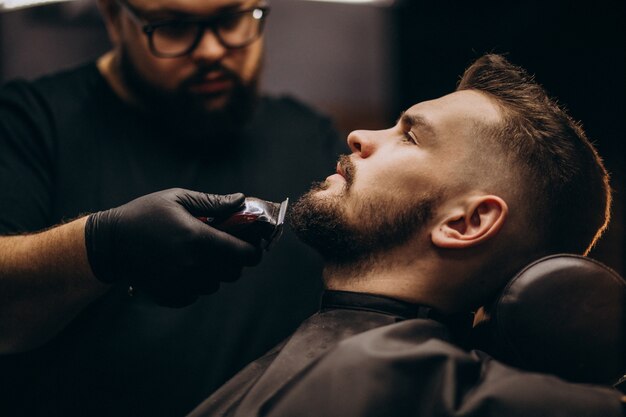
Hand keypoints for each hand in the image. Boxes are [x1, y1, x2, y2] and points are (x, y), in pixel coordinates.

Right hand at [84, 188, 261, 306]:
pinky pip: (196, 295)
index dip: (253, 251)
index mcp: (198, 238)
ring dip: (214, 273)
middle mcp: (192, 264)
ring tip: (200, 257)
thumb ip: (213, 202)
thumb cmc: (145, 214)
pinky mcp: (170, 295)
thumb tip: (241, 200)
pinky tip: (184, 269)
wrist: (110, 243)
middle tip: (225, 249)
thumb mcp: (178, 199)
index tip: (253, 247)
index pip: (242, 254)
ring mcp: (181, 283)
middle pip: (233, 273)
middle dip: (234, 261)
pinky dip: (196, 285)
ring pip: (215, 285)